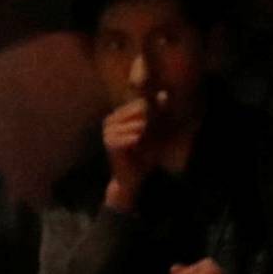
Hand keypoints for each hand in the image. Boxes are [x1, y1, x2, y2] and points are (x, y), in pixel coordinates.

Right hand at [101, 98, 161, 212]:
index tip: (150, 133)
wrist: (131, 179)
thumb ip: (157, 112)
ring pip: (139, 125)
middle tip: (145, 143)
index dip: (152, 117)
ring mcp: (108, 131)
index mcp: (116, 115)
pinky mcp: (110, 143)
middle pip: (141, 112)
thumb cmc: (143, 154)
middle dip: (150, 127)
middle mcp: (109, 120)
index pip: (141, 104)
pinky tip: (137, 152)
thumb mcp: (153, 130)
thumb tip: (165, 94)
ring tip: (142, 148)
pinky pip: (135, 137)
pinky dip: (141, 146)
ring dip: (147, 138)